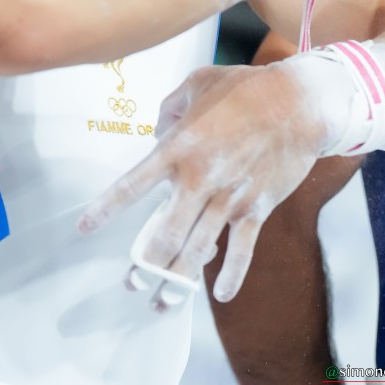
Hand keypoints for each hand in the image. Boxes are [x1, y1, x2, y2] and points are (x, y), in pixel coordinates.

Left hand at [77, 61, 323, 305]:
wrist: (299, 103)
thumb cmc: (247, 88)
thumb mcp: (199, 83)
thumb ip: (170, 107)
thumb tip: (158, 128)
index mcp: (179, 147)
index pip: (133, 185)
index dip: (106, 208)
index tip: (85, 228)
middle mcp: (200, 178)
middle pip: (164, 235)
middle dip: (145, 265)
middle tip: (131, 282)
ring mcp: (230, 198)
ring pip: (197, 251)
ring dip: (177, 281)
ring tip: (162, 302)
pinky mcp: (257, 208)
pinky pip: (241, 251)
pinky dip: (231, 275)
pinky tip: (219, 294)